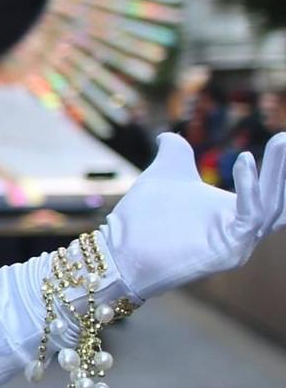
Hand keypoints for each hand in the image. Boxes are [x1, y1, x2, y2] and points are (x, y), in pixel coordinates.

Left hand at [103, 132, 285, 298]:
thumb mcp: (165, 176)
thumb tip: (167, 136)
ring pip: (272, 206)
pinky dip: (250, 188)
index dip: (281, 168)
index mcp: (236, 214)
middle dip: (285, 168)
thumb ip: (175, 154)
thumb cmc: (142, 218)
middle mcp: (243, 231)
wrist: (119, 250)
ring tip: (281, 140)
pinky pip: (249, 217)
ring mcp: (239, 244)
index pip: (273, 191)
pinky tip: (245, 159)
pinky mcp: (228, 251)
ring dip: (278, 173)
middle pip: (280, 198)